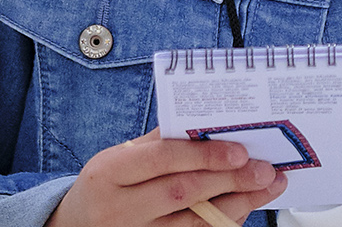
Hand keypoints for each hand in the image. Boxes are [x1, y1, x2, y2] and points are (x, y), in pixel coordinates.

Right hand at [45, 130, 285, 226]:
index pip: (162, 159)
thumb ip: (162, 140)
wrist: (74, 225)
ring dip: (237, 204)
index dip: (204, 155)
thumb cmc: (107, 183)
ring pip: (193, 223)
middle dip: (231, 180)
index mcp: (110, 172)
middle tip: (266, 170)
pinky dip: (222, 222)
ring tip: (267, 187)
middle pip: (183, 193)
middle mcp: (119, 207)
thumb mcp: (121, 156)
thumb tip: (212, 124)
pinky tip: (244, 207)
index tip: (240, 151)